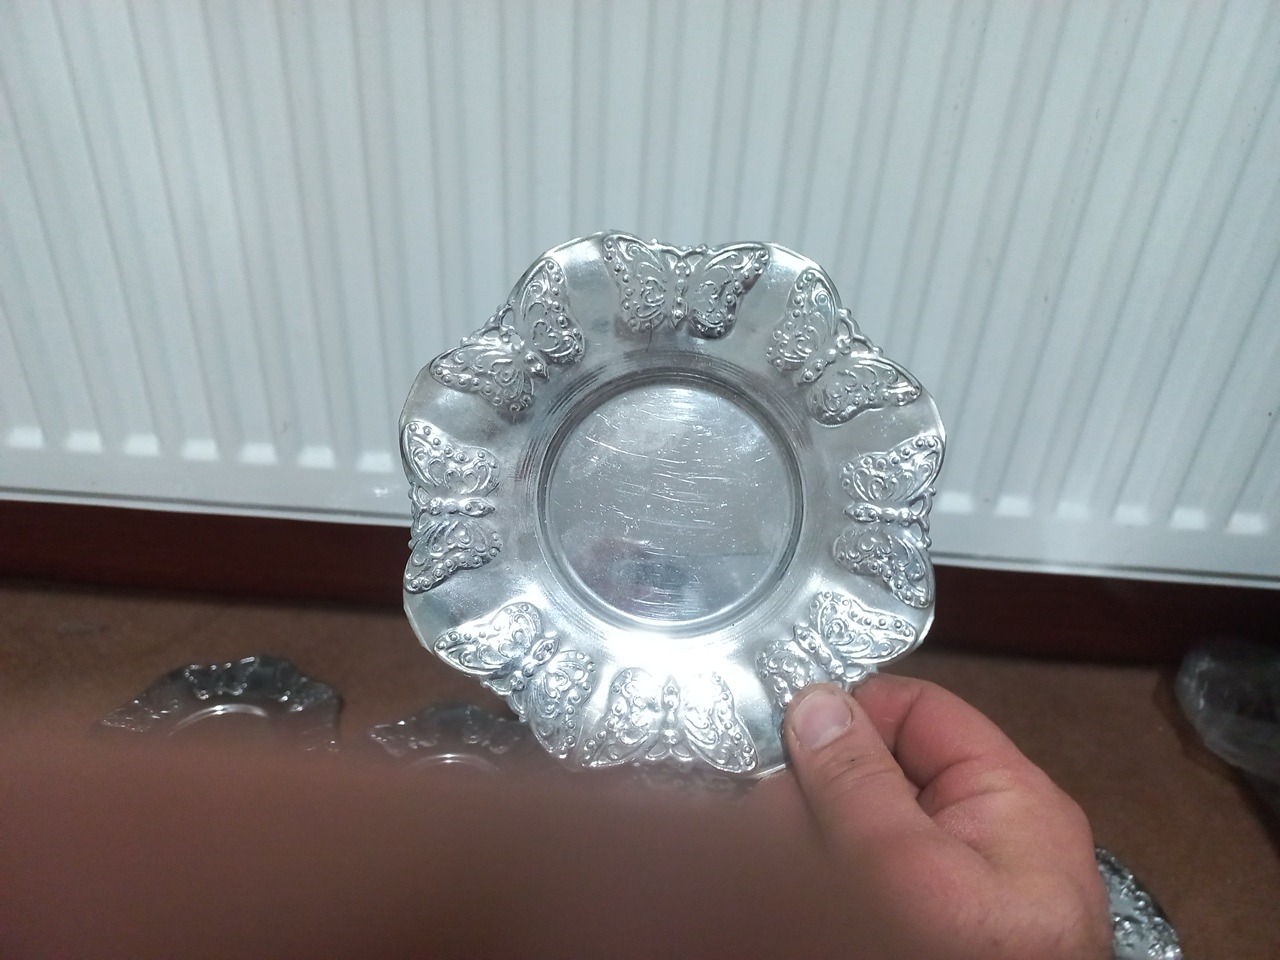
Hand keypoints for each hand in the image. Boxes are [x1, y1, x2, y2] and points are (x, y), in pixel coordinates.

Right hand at [783, 675, 1111, 959]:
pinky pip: (855, 875)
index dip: (850, 711)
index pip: (919, 713)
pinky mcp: (911, 919)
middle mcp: (979, 836)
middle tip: (765, 822)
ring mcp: (943, 886)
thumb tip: (817, 704)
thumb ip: (858, 782)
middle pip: (874, 771)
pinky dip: (817, 878)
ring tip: (768, 864)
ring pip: (852, 828)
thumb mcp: (909, 870)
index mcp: (1008, 801)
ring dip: (800, 839)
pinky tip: (787, 891)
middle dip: (811, 791)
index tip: (781, 730)